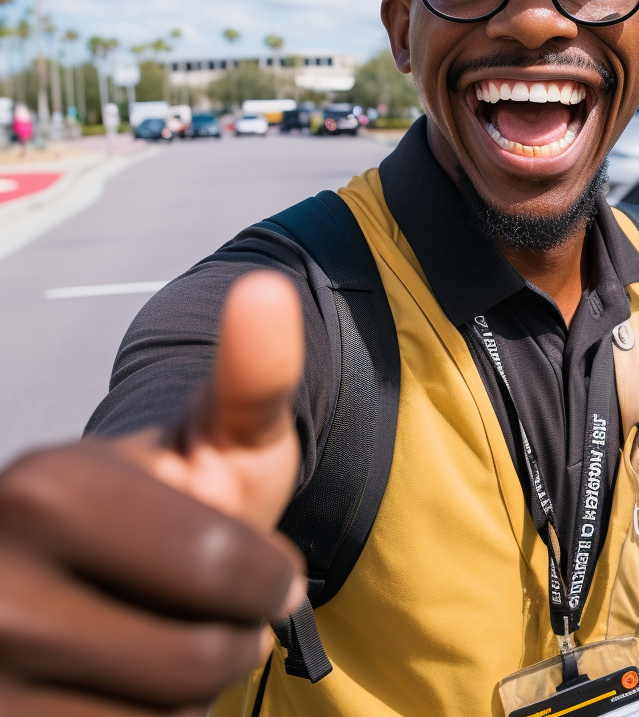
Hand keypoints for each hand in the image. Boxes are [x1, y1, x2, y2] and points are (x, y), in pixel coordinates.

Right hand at [0, 271, 307, 714]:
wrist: (90, 575)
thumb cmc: (172, 501)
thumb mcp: (217, 437)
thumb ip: (251, 375)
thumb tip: (268, 287)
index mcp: (45, 489)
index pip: (223, 577)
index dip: (266, 579)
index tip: (256, 565)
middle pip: (193, 661)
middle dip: (231, 636)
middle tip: (207, 605)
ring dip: (187, 693)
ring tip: (155, 638)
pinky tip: (120, 687)